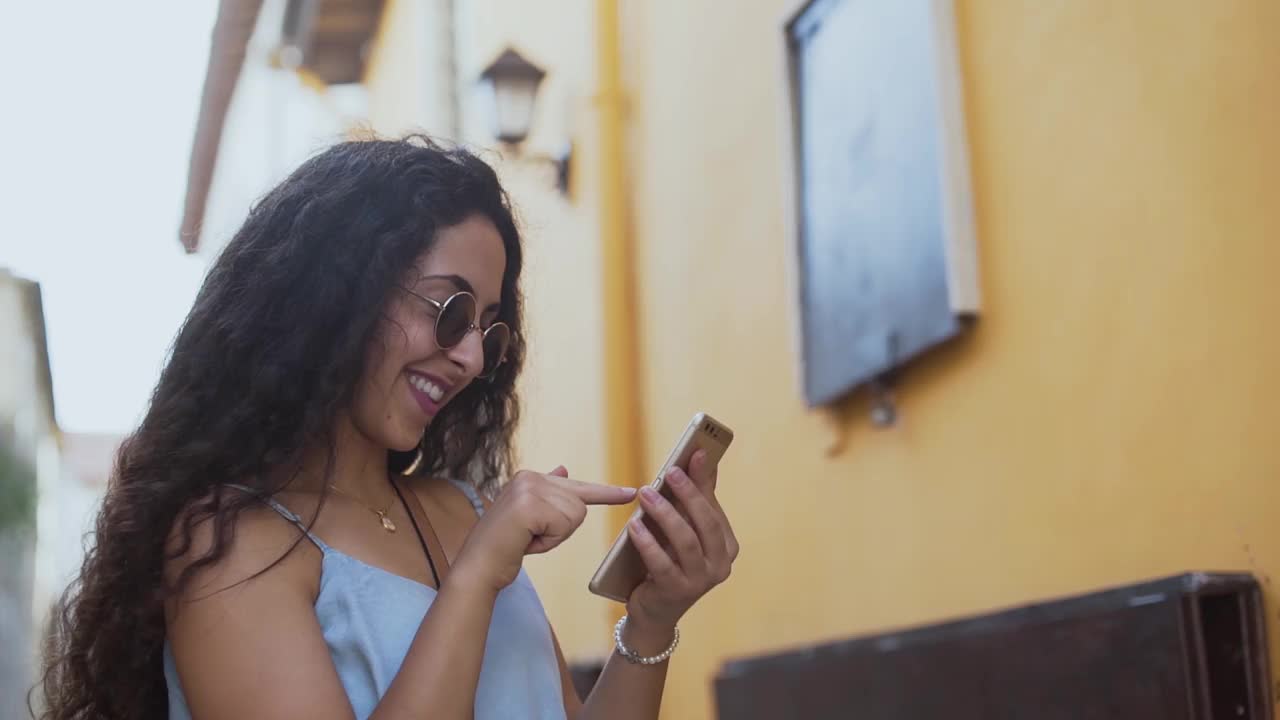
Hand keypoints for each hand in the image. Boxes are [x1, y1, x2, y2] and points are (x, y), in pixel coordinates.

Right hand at [453, 467, 635, 592]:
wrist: (478, 566)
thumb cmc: (505, 546)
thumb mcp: (530, 516)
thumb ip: (549, 495)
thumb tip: (564, 469)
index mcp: (530, 477)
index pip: (577, 486)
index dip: (607, 493)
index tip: (631, 492)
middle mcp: (530, 477)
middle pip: (579, 505)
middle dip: (561, 528)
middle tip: (530, 536)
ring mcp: (529, 488)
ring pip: (575, 516)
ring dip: (555, 536)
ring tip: (527, 538)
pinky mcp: (530, 505)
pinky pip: (564, 525)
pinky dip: (549, 541)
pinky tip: (525, 540)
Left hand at [625, 450, 738, 630]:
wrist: (654, 611)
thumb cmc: (669, 563)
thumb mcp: (684, 532)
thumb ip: (695, 500)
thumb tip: (701, 458)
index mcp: (726, 546)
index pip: (714, 508)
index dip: (704, 480)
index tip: (695, 453)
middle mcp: (720, 564)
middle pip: (706, 523)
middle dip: (688, 494)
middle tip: (669, 471)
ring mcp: (701, 581)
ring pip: (686, 542)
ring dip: (665, 515)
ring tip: (646, 494)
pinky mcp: (677, 593)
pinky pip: (662, 564)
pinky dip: (648, 542)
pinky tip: (634, 525)